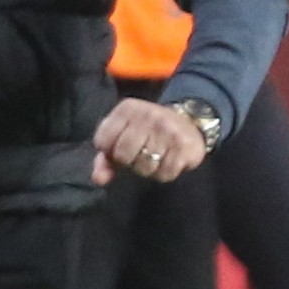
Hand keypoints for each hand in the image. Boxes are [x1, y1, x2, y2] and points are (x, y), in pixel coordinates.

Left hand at [91, 95, 210, 186]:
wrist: (189, 121)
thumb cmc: (147, 131)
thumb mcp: (122, 136)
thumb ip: (105, 159)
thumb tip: (98, 179)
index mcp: (127, 109)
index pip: (103, 141)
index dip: (110, 151)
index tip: (121, 146)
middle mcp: (147, 115)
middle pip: (123, 156)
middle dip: (129, 162)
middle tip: (140, 154)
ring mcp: (167, 129)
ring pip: (144, 168)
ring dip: (148, 170)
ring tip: (155, 157)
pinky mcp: (184, 145)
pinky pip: (165, 174)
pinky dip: (164, 174)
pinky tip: (168, 160)